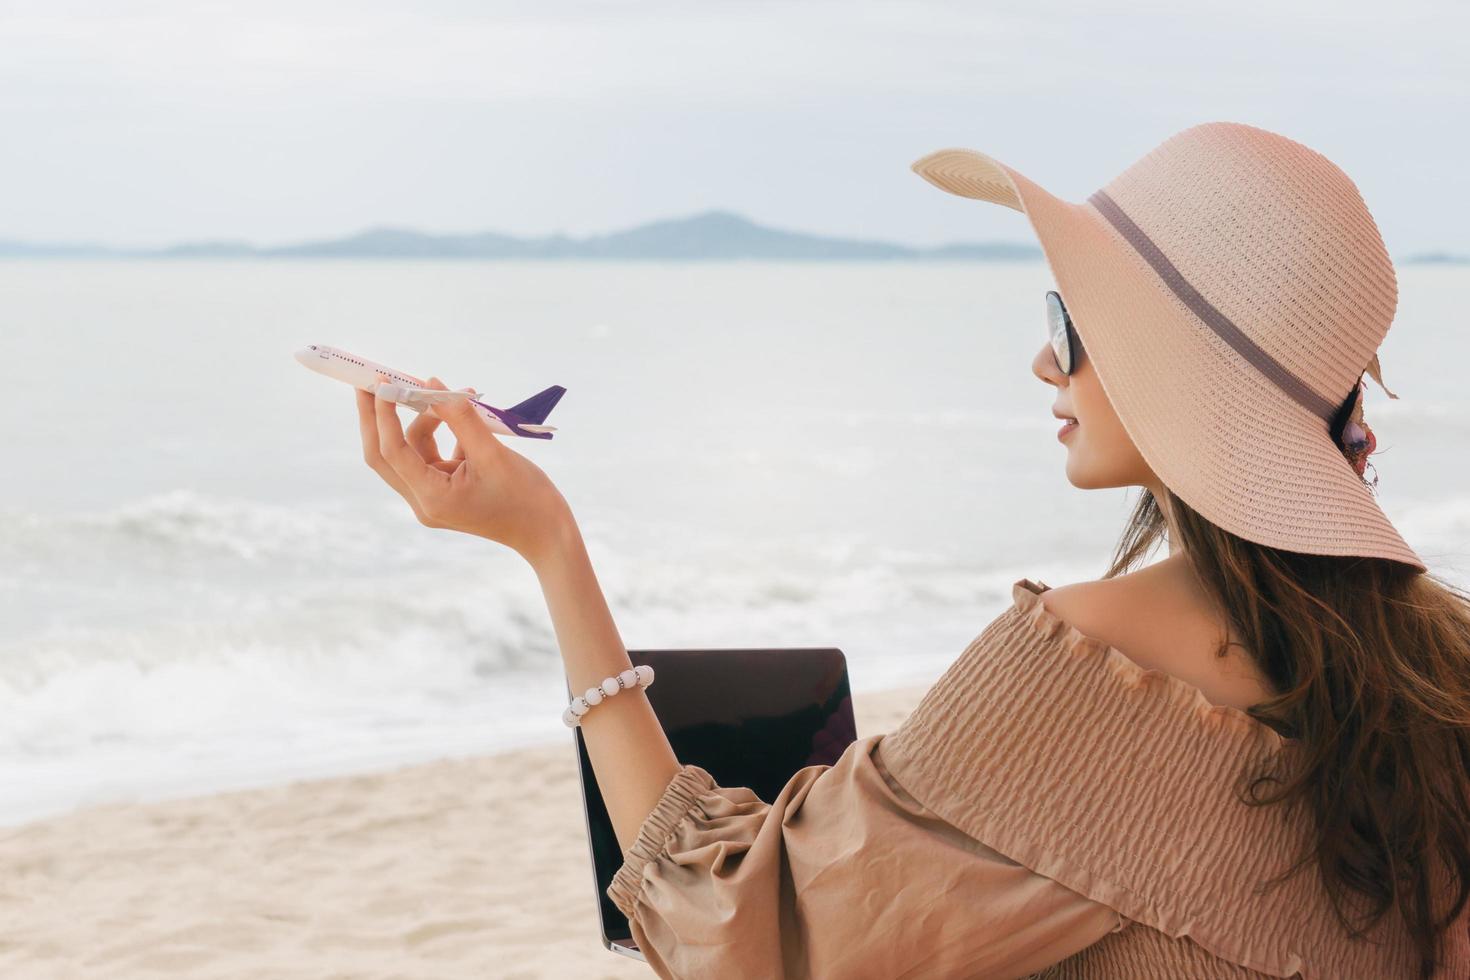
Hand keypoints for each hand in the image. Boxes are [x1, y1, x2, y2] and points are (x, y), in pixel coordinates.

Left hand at [356, 373, 573, 565]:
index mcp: (432, 498)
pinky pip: (430, 456)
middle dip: (377, 418)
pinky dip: (441, 433)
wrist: (545, 532)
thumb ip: (461, 418)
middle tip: (371, 382)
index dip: (384, 415)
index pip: (392, 452)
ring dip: (425, 420)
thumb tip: (432, 385)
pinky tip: (464, 416)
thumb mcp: (492, 452)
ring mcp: (433, 498)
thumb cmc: (525, 496)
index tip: (382, 382)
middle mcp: (424, 502)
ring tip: (454, 397)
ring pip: (411, 451)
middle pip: (385, 455)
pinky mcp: (444, 492)